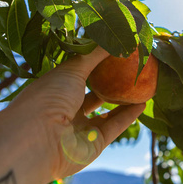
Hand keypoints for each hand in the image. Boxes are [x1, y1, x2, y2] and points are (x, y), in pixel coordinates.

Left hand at [8, 46, 145, 178]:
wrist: (39, 139)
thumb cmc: (50, 96)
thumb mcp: (73, 68)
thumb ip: (95, 54)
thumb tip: (115, 39)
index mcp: (55, 90)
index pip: (76, 76)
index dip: (94, 65)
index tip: (113, 53)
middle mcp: (66, 110)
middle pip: (91, 95)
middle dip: (109, 85)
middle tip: (128, 70)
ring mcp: (80, 129)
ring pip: (105, 114)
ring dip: (122, 101)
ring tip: (140, 87)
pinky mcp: (94, 144)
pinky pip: (114, 127)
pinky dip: (128, 116)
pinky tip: (143, 103)